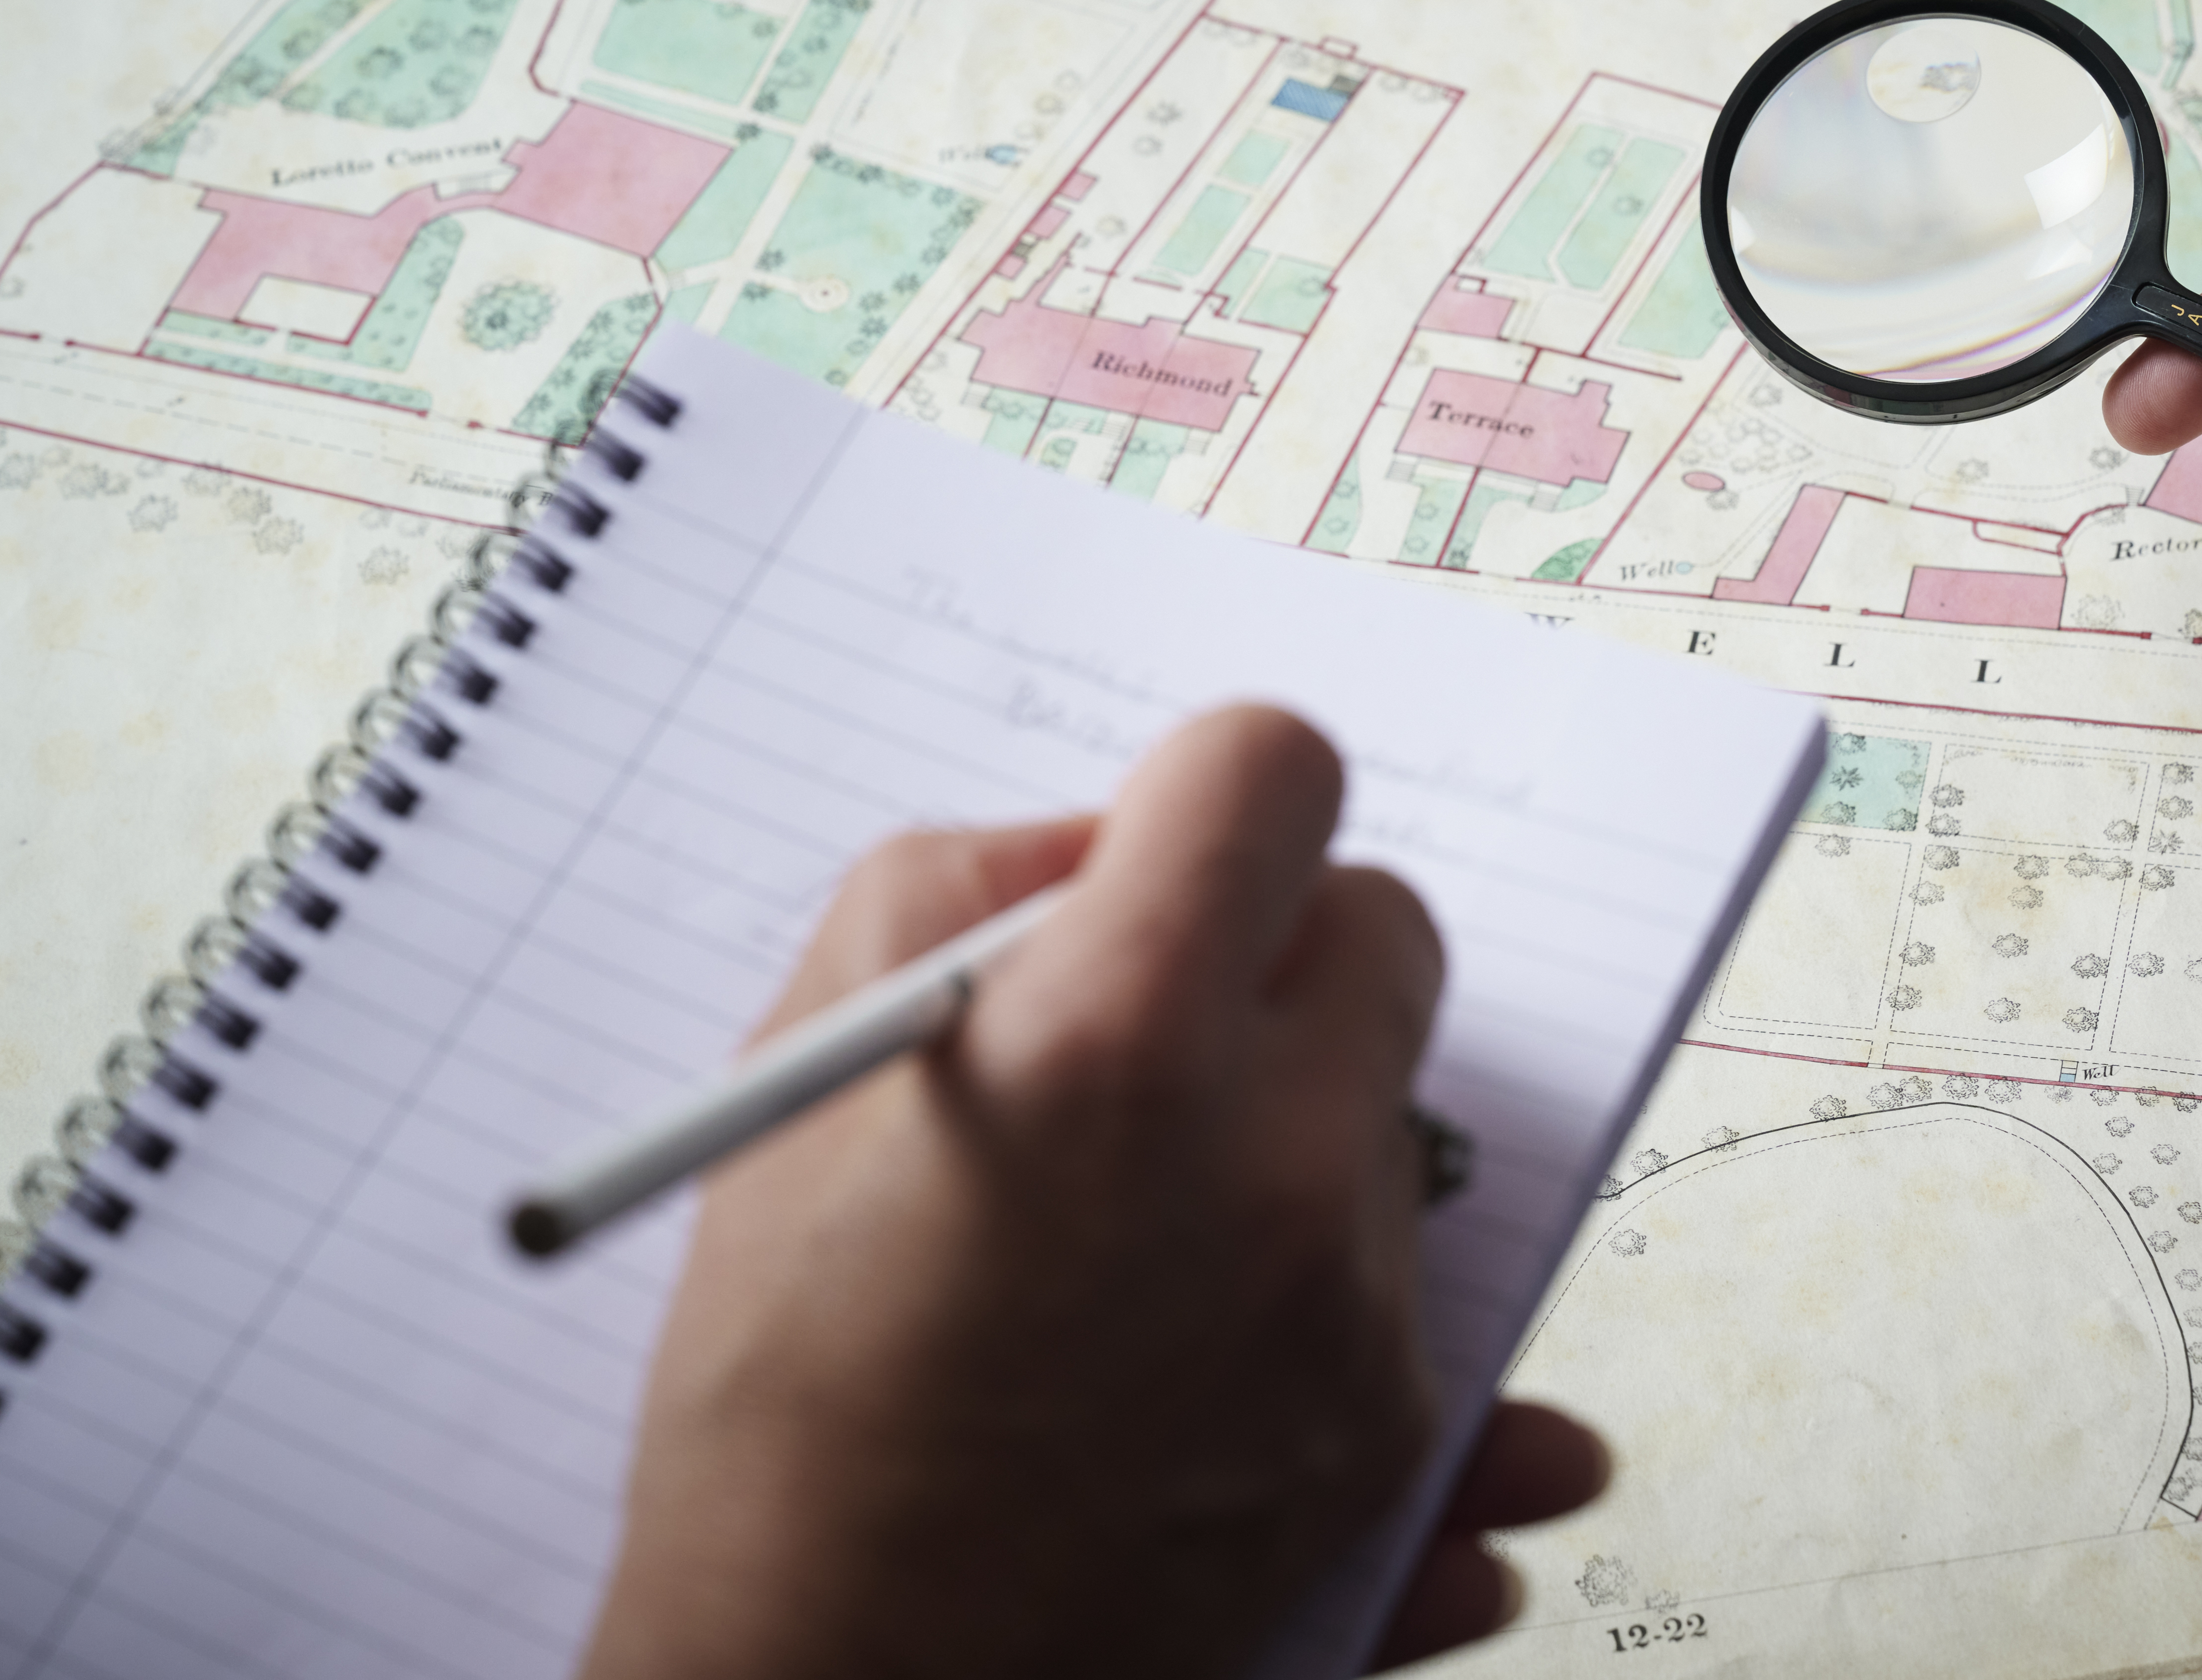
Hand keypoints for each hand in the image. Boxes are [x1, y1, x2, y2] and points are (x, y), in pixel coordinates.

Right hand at [581, 705, 1606, 1679]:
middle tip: (1150, 1049)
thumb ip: (971, 886)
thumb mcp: (806, 1065)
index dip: (1209, 800)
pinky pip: (1418, 1280)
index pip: (1278, 774)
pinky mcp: (1392, 1428)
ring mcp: (1354, 1308)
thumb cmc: (783, 1381)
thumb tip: (1110, 852)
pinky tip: (1193, 1347)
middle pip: (1384, 928)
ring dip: (1297, 1126)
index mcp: (1116, 1040)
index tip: (1165, 862)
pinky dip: (1321, 1281)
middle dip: (1276, 956)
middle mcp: (1275, 1162)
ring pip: (1394, 1108)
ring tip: (1135, 1242)